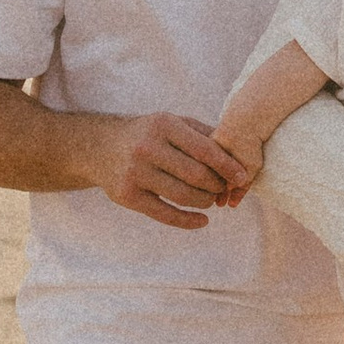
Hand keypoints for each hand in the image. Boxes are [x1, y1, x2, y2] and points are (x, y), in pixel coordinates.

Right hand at [91, 113, 251, 230]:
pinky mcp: (127, 195)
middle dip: (216, 185)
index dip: (227, 165)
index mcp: (163, 125)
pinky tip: (202, 220)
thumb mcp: (171, 122)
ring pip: (182, 195)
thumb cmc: (147, 134)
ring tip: (211, 200)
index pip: (204, 149)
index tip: (243, 177)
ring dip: (204, 201)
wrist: (100, 147)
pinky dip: (188, 221)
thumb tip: (238, 152)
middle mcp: (147, 148)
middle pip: (196, 175)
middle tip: (224, 189)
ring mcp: (135, 173)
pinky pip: (165, 214)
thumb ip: (203, 133)